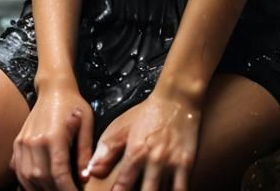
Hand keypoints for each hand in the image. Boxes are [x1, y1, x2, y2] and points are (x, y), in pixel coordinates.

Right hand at [11, 84, 93, 190]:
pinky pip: (19, 170)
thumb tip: (84, 178)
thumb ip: (85, 152)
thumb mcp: (87, 124)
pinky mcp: (17, 143)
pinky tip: (38, 187)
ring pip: (27, 178)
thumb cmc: (74, 104)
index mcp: (54, 136)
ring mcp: (23, 142)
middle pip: (42, 179)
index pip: (59, 173)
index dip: (67, 190)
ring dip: (40, 190)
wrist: (54, 87)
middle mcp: (34, 141)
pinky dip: (27, 183)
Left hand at [81, 92, 200, 190]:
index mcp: (135, 153)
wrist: (177, 99)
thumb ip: (107, 150)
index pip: (123, 187)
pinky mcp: (187, 164)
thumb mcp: (122, 127)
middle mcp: (153, 161)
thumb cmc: (146, 113)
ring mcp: (172, 164)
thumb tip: (92, 171)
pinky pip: (182, 190)